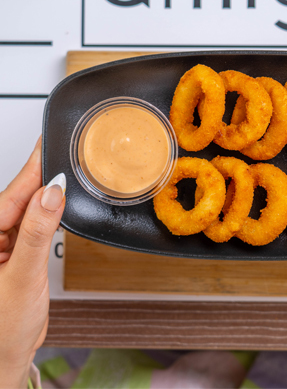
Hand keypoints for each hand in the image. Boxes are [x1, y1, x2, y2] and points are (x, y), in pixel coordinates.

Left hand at [0, 137, 65, 388]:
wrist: (4, 358)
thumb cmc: (1, 328)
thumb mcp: (21, 278)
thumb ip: (36, 233)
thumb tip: (51, 195)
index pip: (12, 193)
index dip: (33, 166)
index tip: (47, 142)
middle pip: (21, 196)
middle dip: (44, 174)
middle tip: (67, 151)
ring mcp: (3, 245)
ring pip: (29, 209)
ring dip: (47, 194)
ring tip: (67, 172)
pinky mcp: (15, 252)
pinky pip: (33, 224)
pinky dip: (49, 213)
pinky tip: (59, 205)